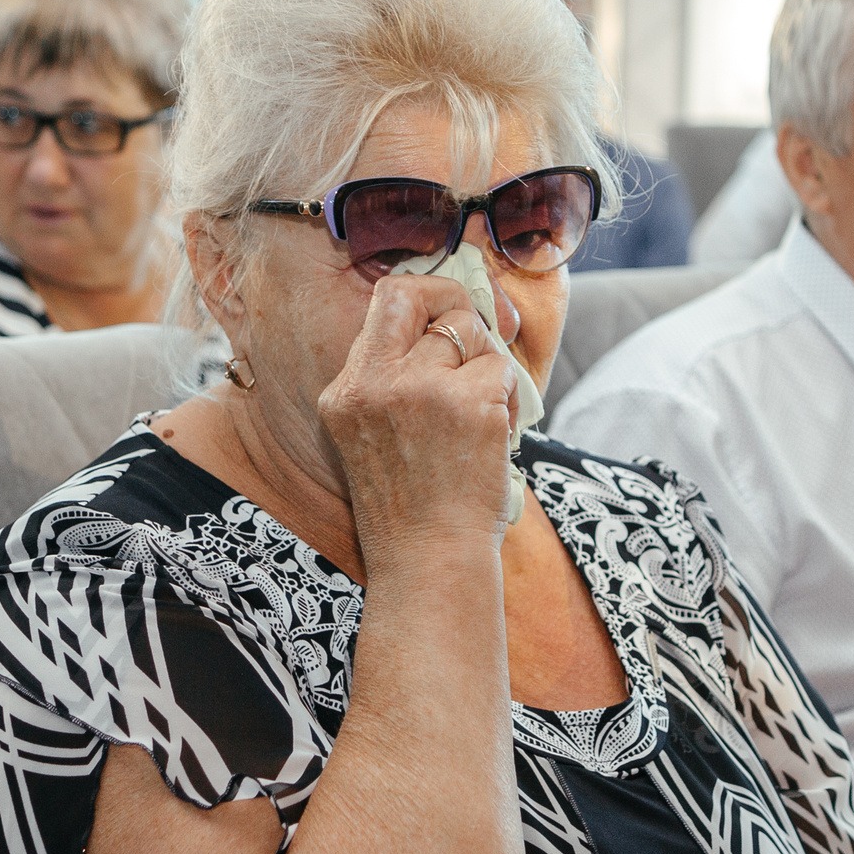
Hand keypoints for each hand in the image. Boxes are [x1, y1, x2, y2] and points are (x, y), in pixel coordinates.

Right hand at [315, 272, 520, 559]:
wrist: (428, 560)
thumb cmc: (412, 507)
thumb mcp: (373, 437)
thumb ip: (395, 379)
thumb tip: (451, 320)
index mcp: (345, 391)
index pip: (383, 304)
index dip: (423, 298)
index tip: (444, 317)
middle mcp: (373, 383)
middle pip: (418, 294)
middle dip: (454, 299)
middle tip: (476, 330)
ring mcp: (421, 389)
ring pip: (470, 332)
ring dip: (487, 367)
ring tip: (482, 415)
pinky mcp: (468, 403)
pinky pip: (501, 369)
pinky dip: (509, 398)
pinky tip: (496, 435)